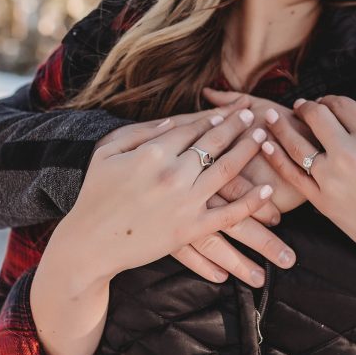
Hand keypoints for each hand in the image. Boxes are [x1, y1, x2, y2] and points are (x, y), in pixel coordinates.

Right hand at [96, 100, 296, 283]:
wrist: (89, 243)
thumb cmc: (94, 195)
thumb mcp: (107, 152)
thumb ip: (141, 133)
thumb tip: (175, 120)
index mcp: (153, 152)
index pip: (193, 128)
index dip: (216, 118)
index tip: (233, 111)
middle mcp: (173, 173)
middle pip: (214, 144)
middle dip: (238, 127)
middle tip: (256, 117)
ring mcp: (183, 202)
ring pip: (227, 173)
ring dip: (249, 153)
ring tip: (265, 141)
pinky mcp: (188, 230)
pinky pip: (227, 215)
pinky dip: (250, 203)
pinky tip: (266, 192)